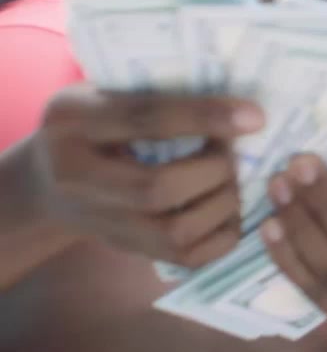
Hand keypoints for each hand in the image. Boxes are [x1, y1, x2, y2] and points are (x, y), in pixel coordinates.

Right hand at [23, 84, 260, 266]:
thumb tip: (238, 106)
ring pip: (173, 231)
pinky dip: (221, 237)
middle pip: (157, 187)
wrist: (45, 180)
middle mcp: (75, 176)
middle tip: (234, 156)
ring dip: (222, 205)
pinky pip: (183, 258)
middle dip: (214, 171)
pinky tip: (229, 212)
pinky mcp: (123, 248)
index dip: (204, 117)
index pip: (144, 118)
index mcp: (73, 121)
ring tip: (232, 182)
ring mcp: (96, 221)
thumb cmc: (94, 124)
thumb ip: (156, 95)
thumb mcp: (105, 93)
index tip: (255, 117)